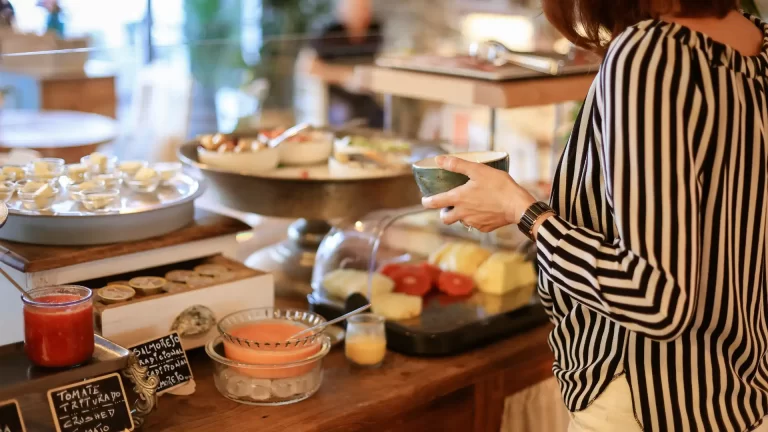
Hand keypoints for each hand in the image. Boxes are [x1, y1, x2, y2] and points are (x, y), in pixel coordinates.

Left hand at [421, 155, 536, 231]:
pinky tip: (484, 209)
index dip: (427, 201)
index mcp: (458, 199)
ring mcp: (473, 223)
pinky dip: (476, 218)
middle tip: (448, 205)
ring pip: (461, 221)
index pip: (435, 203)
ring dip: (461, 214)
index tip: (425, 200)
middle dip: (443, 212)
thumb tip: (439, 159)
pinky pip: (475, 224)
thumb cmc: (499, 186)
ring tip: (470, 204)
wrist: (518, 205)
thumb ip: (457, 165)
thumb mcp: (478, 170)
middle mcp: (463, 213)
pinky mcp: (484, 228)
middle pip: (445, 218)